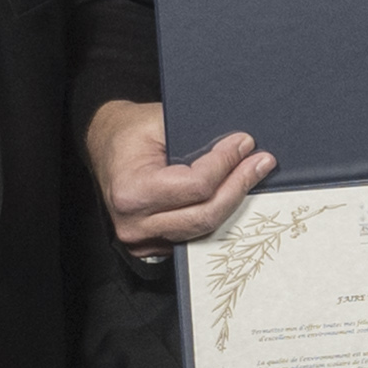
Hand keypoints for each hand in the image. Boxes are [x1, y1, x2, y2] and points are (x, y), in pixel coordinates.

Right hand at [89, 99, 269, 254]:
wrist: (106, 147)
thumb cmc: (130, 133)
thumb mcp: (158, 121)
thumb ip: (196, 135)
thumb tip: (241, 145)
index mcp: (132, 192)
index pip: (196, 186)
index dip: (226, 164)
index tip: (245, 144)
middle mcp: (135, 224)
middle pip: (205, 215)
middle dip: (239, 186)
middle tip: (261, 162)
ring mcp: (143, 241)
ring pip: (204, 229)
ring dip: (233, 202)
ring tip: (252, 175)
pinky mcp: (153, 246)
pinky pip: (195, 235)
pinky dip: (216, 215)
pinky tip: (232, 194)